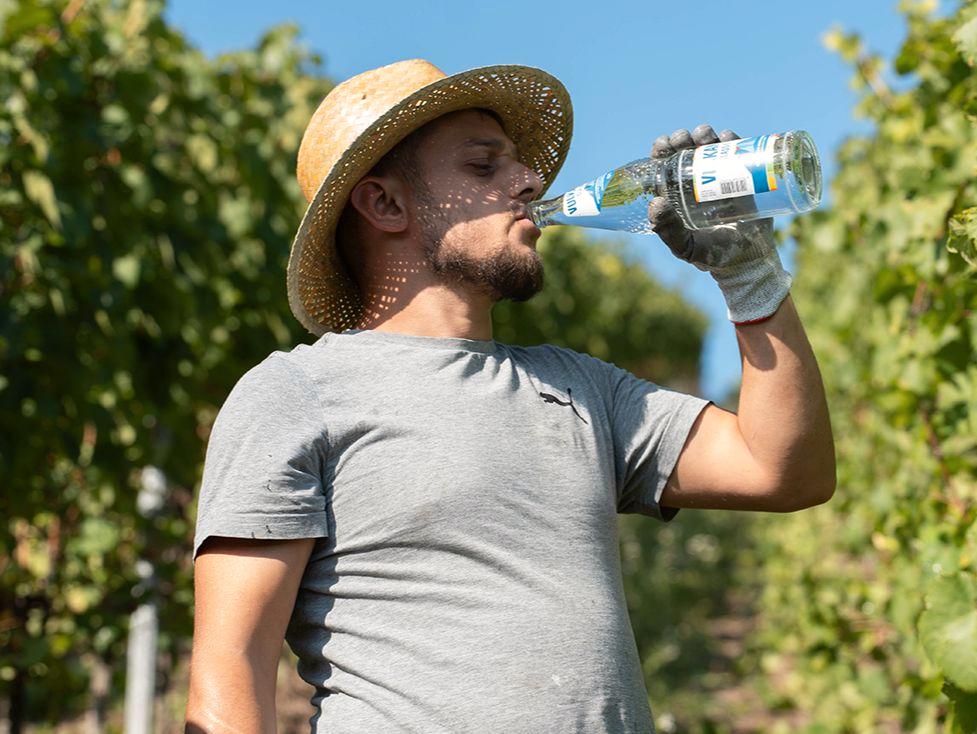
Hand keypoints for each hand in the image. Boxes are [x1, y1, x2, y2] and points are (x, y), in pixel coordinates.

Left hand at [647, 123, 791, 324]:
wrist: (748, 259)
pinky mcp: (746, 174)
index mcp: (677, 193)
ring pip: (710, 145)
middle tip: (684, 140)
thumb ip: (668, 231)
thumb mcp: (685, 246)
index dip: (662, 149)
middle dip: (683, 138)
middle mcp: (697, 180)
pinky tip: (727, 138)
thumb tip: (655, 202)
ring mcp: (722, 174)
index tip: (664, 145)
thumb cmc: (712, 255)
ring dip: (705, 134)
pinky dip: (733, 139)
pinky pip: (739, 150)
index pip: (665, 164)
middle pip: (686, 149)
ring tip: (705, 139)